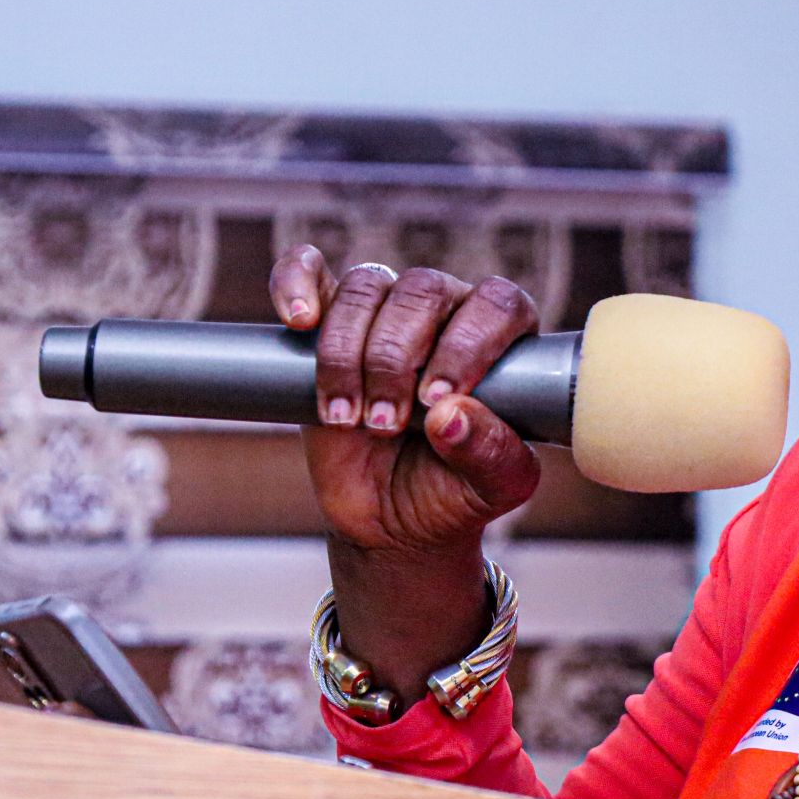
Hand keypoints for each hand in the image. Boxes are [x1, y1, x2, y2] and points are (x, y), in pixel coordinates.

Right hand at [270, 245, 543, 704]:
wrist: (392, 528)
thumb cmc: (454, 500)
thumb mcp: (491, 491)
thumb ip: (492, 455)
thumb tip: (459, 416)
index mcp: (500, 343)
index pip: (496, 304)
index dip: (467, 345)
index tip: (442, 402)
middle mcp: (445, 316)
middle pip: (424, 290)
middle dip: (400, 356)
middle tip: (391, 423)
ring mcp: (386, 316)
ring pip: (366, 286)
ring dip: (352, 349)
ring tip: (352, 416)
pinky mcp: (328, 322)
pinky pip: (312, 271)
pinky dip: (300, 281)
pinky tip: (298, 316)